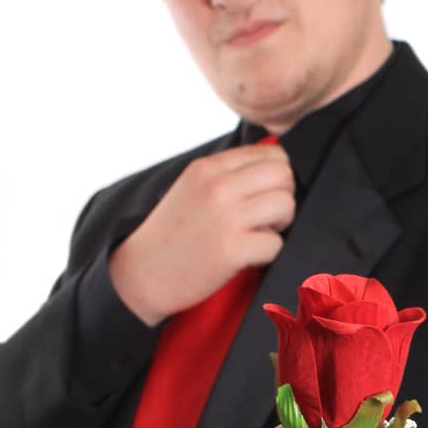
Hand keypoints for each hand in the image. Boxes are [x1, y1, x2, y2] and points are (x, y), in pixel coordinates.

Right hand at [108, 141, 295, 324]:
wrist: (141, 274)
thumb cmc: (170, 235)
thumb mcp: (191, 188)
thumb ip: (227, 174)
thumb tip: (274, 165)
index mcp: (208, 168)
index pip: (271, 153)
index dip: (277, 177)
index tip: (264, 195)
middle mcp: (217, 187)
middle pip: (284, 175)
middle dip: (283, 197)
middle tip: (266, 217)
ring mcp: (225, 218)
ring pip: (285, 205)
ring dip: (280, 224)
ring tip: (257, 235)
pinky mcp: (231, 250)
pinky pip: (276, 244)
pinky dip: (268, 253)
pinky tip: (248, 256)